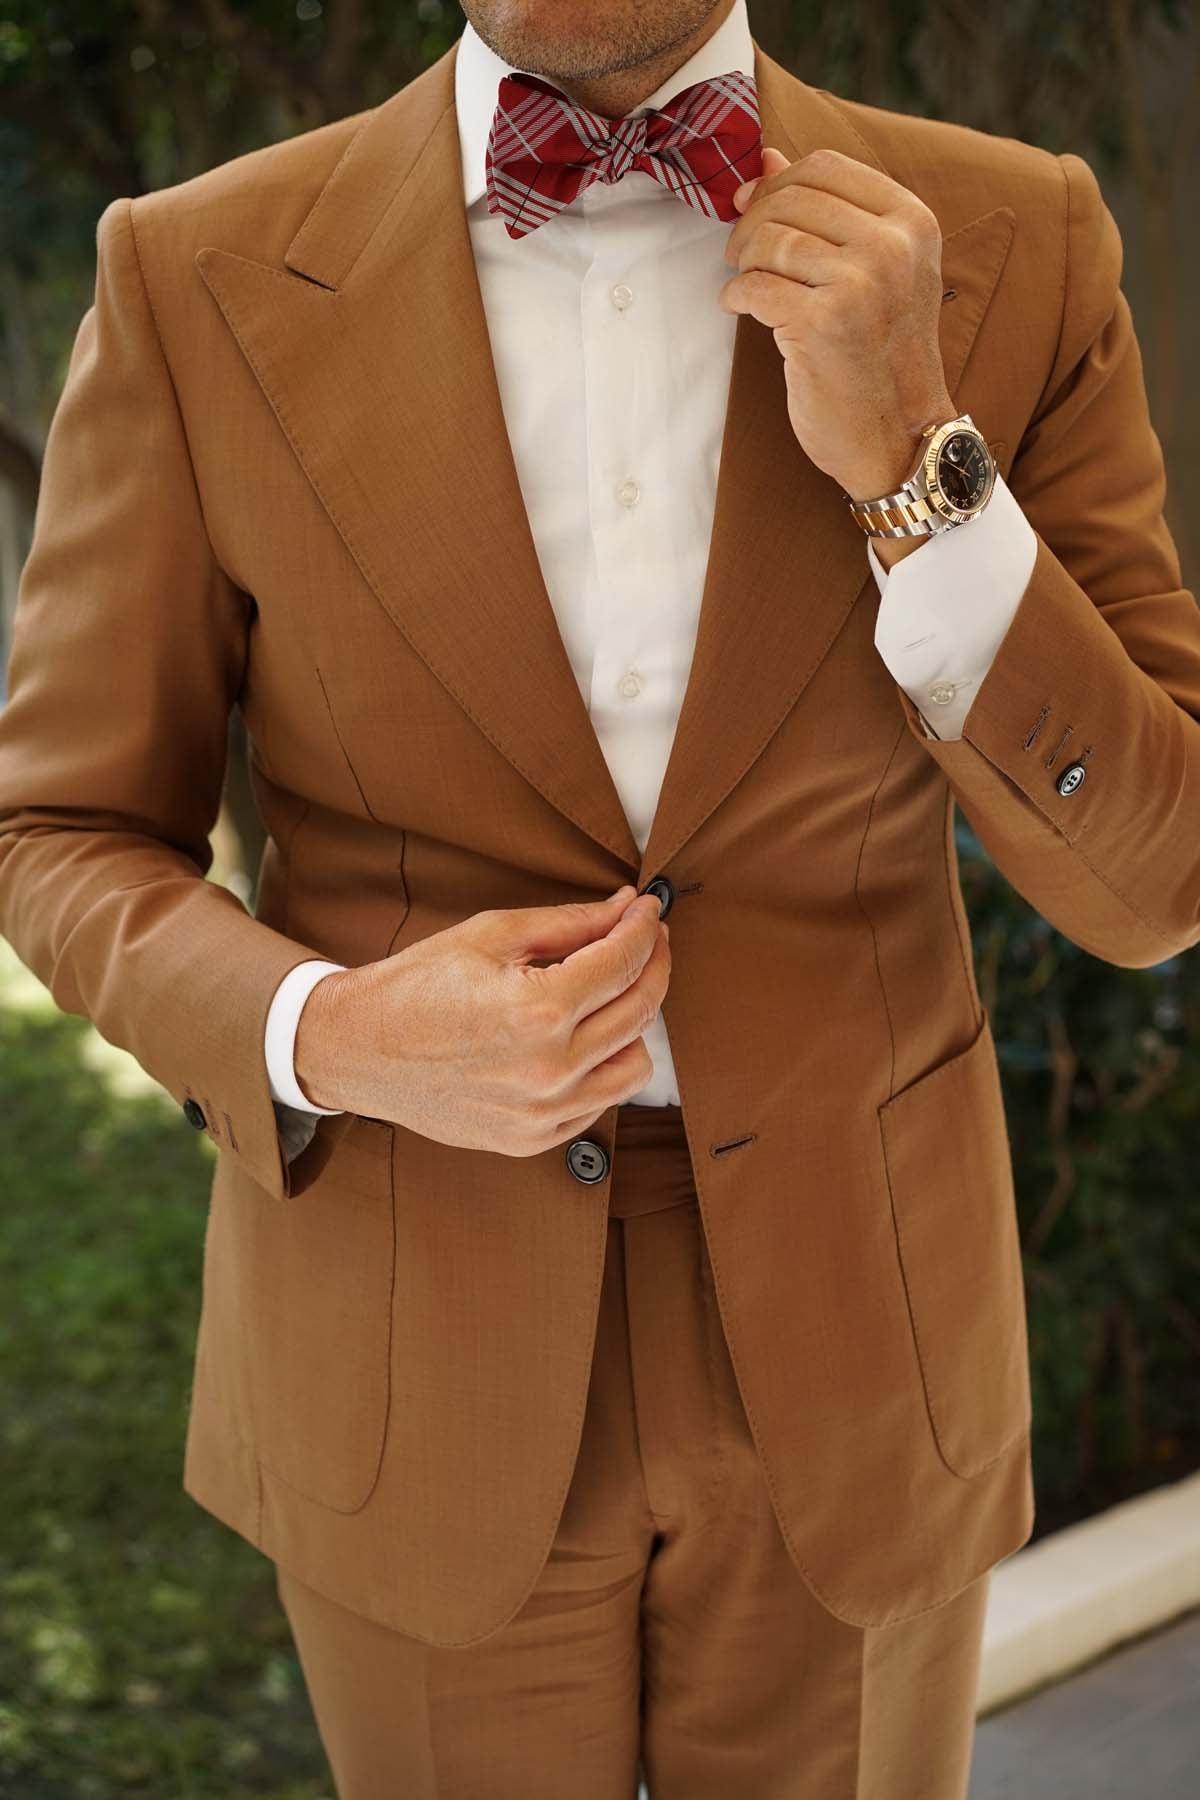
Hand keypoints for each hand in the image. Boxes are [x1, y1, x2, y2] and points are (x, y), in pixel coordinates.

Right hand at [293, 887, 670, 1156]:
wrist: (358, 1049)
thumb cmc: (418, 985)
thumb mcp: (492, 935)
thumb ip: (569, 922)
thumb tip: (627, 908)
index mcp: (538, 1009)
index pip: (623, 961)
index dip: (644, 928)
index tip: (649, 911)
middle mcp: (548, 1068)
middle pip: (640, 1010)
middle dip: (654, 964)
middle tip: (647, 939)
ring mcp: (542, 1112)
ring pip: (635, 1067)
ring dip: (635, 1024)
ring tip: (612, 995)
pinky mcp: (532, 1139)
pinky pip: (599, 1104)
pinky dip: (603, 1068)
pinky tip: (582, 1039)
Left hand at [719, 144, 955, 500]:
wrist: (899, 435)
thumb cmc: (881, 355)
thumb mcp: (874, 272)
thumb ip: (827, 213)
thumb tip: (764, 160)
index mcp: (911, 222)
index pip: (824, 165)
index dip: (776, 183)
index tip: (755, 209)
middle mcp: (892, 246)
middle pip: (791, 198)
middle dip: (751, 222)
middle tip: (740, 254)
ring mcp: (859, 284)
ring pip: (770, 240)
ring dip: (742, 260)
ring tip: (745, 283)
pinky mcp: (822, 325)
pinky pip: (754, 287)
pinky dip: (736, 296)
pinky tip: (740, 309)